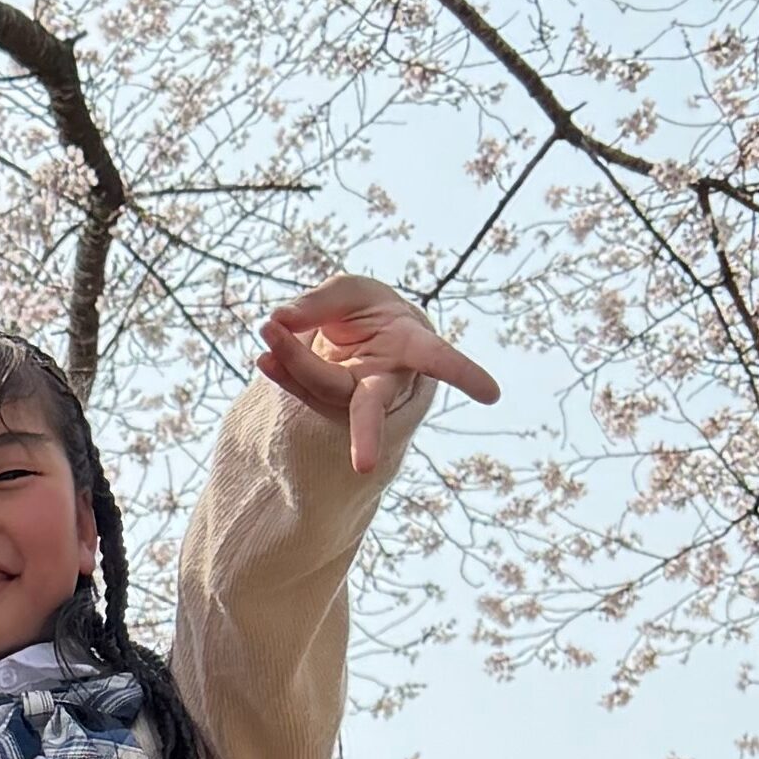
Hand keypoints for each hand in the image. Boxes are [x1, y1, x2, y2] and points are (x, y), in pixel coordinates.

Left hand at [254, 283, 499, 480]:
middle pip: (372, 409)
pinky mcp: (325, 403)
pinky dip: (280, 369)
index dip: (462, 372)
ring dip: (294, 361)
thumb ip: (318, 303)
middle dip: (367, 434)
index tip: (493, 394)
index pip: (436, 358)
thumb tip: (280, 320)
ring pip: (324, 392)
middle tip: (362, 468)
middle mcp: (385, 381)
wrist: (350, 335)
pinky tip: (265, 354)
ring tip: (268, 329)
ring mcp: (353, 398)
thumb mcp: (347, 291)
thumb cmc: (364, 310)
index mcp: (409, 346)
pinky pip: (301, 389)